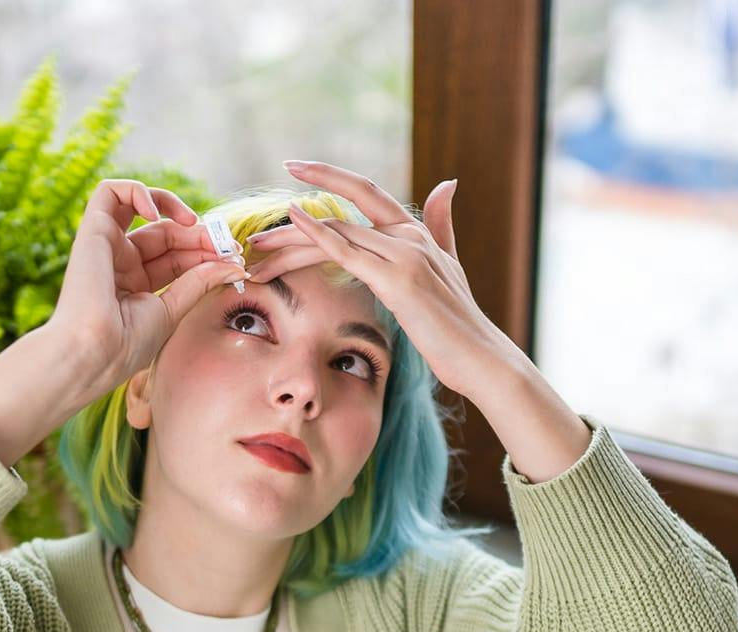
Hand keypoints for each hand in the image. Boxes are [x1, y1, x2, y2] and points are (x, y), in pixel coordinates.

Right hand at [48, 178, 248, 399]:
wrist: (93, 353)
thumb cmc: (126, 344)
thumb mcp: (173, 310)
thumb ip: (200, 282)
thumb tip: (235, 266)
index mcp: (137, 284)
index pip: (178, 255)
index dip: (207, 251)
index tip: (234, 260)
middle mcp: (121, 262)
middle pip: (167, 232)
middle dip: (200, 234)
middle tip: (226, 244)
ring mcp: (106, 246)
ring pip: (143, 208)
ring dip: (174, 207)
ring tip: (195, 223)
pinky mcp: (92, 231)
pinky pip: (110, 192)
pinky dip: (137, 190)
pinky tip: (158, 213)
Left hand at [243, 161, 518, 398]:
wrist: (482, 358)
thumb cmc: (460, 324)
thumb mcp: (450, 267)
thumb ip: (442, 225)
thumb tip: (447, 183)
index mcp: (416, 232)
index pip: (365, 192)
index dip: (328, 176)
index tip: (294, 168)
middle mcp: (409, 235)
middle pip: (341, 216)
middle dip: (293, 223)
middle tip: (254, 234)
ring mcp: (405, 254)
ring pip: (336, 235)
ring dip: (291, 242)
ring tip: (256, 252)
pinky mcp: (397, 279)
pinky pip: (348, 251)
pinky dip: (318, 235)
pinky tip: (293, 223)